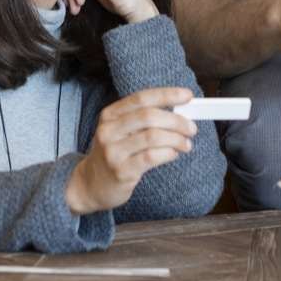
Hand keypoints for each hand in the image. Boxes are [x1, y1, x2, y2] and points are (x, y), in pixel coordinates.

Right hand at [65, 87, 196, 214]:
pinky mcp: (121, 171)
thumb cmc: (113, 154)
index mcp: (110, 115)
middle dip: (176, 121)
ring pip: (153, 137)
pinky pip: (151, 157)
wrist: (89, 184)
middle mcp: (109, 130)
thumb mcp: (120, 131)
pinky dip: (169, 153)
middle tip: (191, 128)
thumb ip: (143, 120)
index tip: (188, 96)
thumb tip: (179, 112)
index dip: (167, 95)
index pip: (142, 98)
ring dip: (176, 139)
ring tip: (186, 144)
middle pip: (149, 116)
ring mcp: (113, 151)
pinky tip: (173, 154)